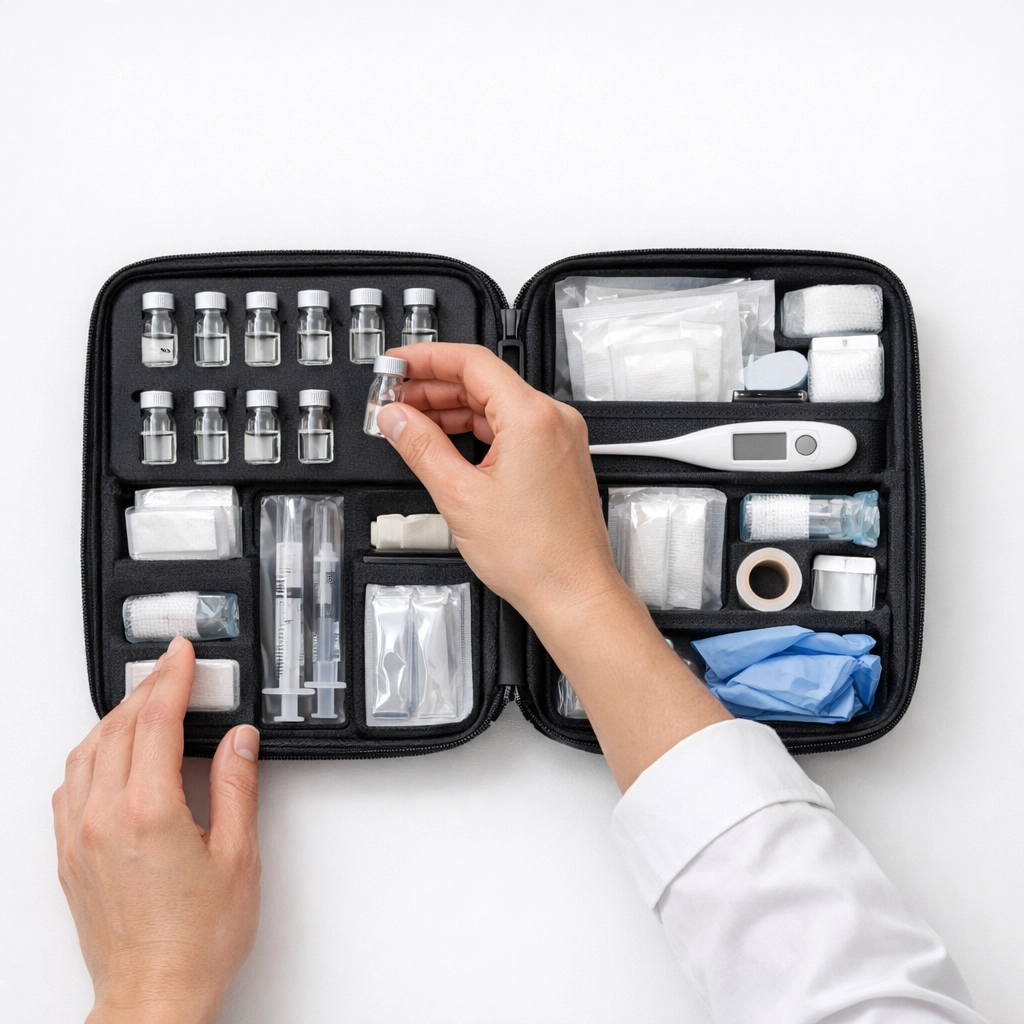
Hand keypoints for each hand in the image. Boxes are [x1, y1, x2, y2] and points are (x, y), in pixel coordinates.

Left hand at [53, 637, 260, 1023]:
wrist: (154, 996)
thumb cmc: (196, 940)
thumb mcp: (238, 857)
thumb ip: (237, 787)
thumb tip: (238, 741)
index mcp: (147, 810)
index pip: (157, 720)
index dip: (172, 678)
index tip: (182, 654)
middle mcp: (103, 817)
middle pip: (118, 727)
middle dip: (146, 689)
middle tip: (172, 669)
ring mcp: (78, 837)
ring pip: (86, 752)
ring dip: (115, 718)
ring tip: (143, 702)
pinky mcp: (69, 857)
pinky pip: (68, 786)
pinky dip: (90, 754)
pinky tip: (106, 755)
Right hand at [376, 344, 729, 790]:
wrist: (574, 593)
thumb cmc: (536, 556)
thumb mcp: (460, 497)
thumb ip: (421, 447)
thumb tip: (396, 418)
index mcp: (532, 417)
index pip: (472, 362)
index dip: (426, 358)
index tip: (396, 365)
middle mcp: (553, 420)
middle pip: (483, 382)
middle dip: (432, 388)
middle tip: (393, 399)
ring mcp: (559, 439)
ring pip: (496, 407)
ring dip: (451, 410)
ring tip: (410, 422)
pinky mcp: (558, 459)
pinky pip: (511, 429)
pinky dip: (476, 432)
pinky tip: (445, 442)